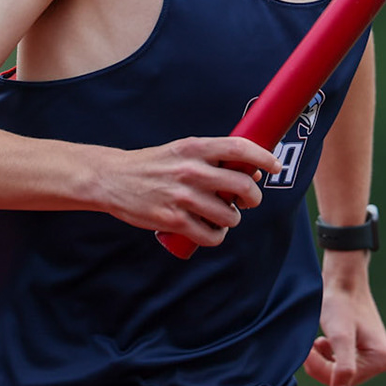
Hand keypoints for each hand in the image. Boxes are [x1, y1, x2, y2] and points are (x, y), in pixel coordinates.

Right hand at [94, 137, 280, 246]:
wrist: (112, 179)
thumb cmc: (152, 165)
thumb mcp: (181, 151)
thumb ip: (213, 158)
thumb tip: (252, 171)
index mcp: (194, 148)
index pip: (238, 148)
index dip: (263, 157)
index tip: (274, 166)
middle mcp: (190, 170)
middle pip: (241, 186)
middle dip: (253, 197)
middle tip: (249, 201)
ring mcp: (182, 197)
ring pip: (229, 215)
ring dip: (232, 220)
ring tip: (223, 217)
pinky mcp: (173, 220)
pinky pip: (210, 235)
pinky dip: (216, 236)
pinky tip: (211, 231)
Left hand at [303, 264, 385, 385]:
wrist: (341, 280)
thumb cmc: (340, 303)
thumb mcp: (340, 336)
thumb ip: (342, 365)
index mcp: (382, 359)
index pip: (346, 379)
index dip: (322, 369)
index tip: (307, 351)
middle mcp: (381, 360)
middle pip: (342, 378)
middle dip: (321, 365)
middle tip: (308, 347)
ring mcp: (371, 356)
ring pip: (338, 372)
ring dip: (321, 360)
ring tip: (315, 342)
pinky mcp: (360, 350)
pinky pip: (338, 364)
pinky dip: (325, 356)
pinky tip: (322, 342)